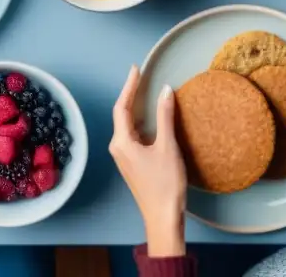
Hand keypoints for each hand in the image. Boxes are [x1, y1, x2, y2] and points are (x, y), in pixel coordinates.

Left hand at [109, 65, 186, 257]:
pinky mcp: (132, 162)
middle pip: (122, 114)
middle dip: (132, 94)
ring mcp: (124, 155)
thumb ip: (165, 117)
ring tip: (147, 91)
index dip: (129, 86)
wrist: (163, 217)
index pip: (121, 106)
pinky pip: (134, 135)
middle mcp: (118, 146)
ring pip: (128, 125)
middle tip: (142, 76)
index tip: (136, 69)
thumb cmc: (165, 184)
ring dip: (137, 108)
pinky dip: (142, 122)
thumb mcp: (167, 146)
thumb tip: (165, 90)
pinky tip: (152, 118)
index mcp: (121, 141)